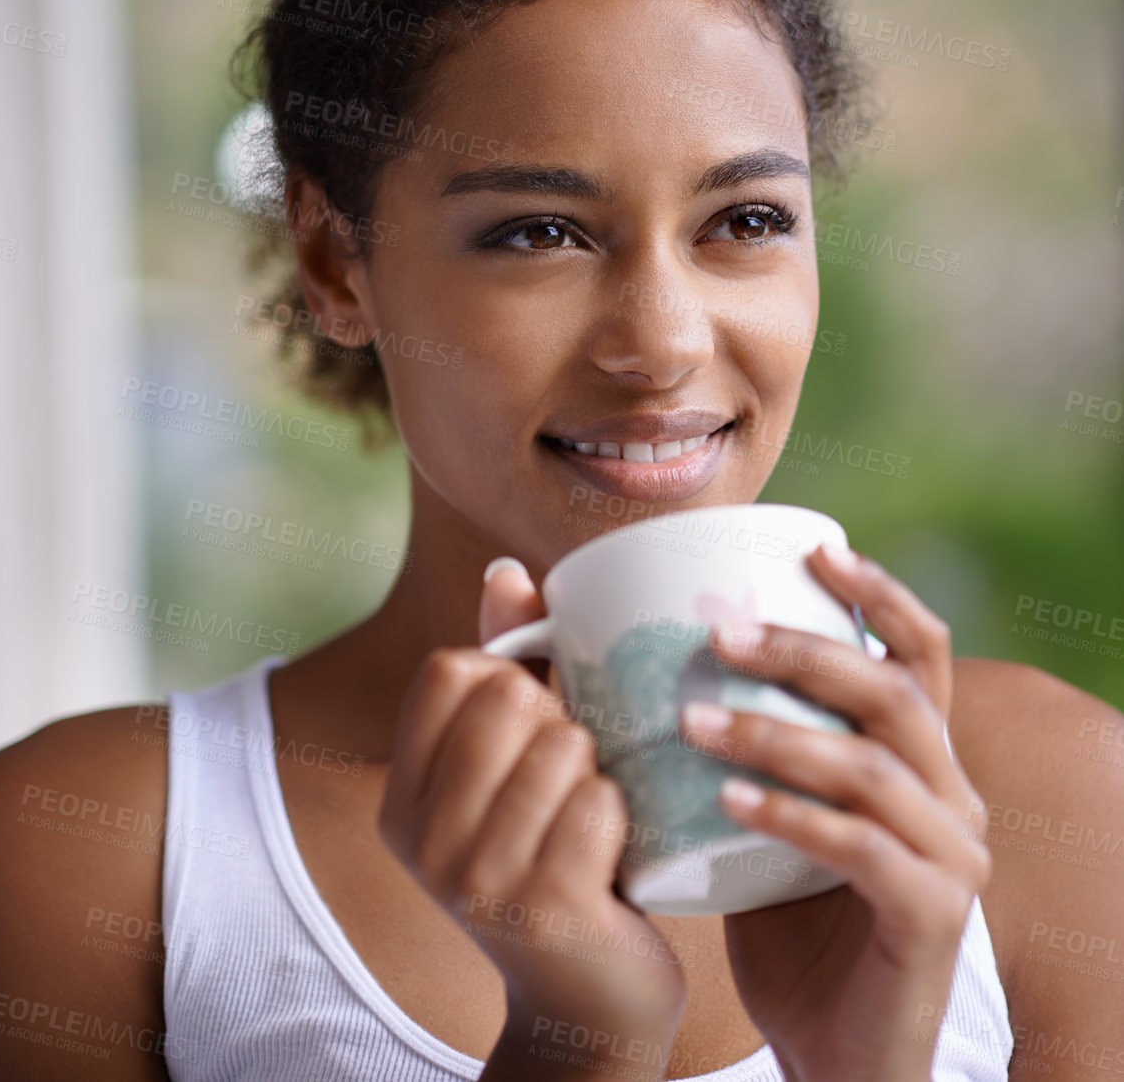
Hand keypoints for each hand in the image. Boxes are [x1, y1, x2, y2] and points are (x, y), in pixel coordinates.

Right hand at [377, 559, 686, 1079]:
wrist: (591, 1001)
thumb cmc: (558, 855)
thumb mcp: (520, 763)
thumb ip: (510, 666)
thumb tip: (507, 568)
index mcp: (402, 800)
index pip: (450, 670)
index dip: (507, 678)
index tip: (530, 726)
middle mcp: (422, 842)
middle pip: (509, 699)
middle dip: (561, 721)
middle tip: (570, 779)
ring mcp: (477, 880)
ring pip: (563, 746)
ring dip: (599, 771)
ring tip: (590, 818)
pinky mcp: (542, 910)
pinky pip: (601, 803)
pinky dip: (622, 816)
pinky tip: (611, 857)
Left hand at [678, 544, 989, 1081]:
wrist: (833, 1051)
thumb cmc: (783, 918)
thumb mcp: (757, 810)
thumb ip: (730, 738)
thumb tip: (628, 655)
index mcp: (920, 757)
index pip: (922, 652)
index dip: (879, 593)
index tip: (816, 547)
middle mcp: (951, 795)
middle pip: (893, 691)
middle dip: (803, 649)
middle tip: (716, 631)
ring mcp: (952, 857)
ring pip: (872, 765)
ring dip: (777, 732)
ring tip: (693, 718)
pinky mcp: (931, 918)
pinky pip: (862, 849)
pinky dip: (793, 816)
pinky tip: (729, 800)